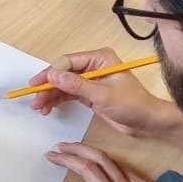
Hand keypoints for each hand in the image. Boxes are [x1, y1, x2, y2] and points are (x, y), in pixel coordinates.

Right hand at [27, 47, 178, 138]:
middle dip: (48, 86)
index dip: (51, 73)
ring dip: (50, 95)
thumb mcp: (102, 94)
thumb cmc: (133, 104)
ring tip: (39, 107)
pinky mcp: (90, 94)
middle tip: (35, 98)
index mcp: (100, 58)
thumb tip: (53, 76)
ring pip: (63, 85)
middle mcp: (94, 66)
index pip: (68, 62)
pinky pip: (68, 94)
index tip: (38, 84)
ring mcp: (91, 81)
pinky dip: (57, 100)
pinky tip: (48, 108)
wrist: (147, 122)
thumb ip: (77, 85)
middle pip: (63, 73)